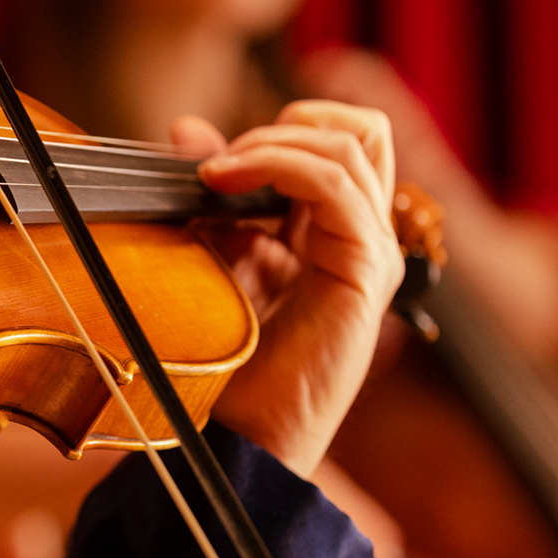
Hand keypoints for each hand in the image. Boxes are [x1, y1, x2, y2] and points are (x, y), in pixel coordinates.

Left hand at [172, 101, 405, 475]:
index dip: (277, 133)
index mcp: (332, 232)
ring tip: (215, 175)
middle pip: (364, 132)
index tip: (209, 163)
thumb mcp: (214, 253)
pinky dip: (278, 167)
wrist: (240, 432)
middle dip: (289, 125)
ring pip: (352, 147)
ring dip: (273, 144)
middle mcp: (363, 237)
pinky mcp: (365, 271)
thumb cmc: (228, 360)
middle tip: (222, 164)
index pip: (336, 142)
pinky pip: (336, 186)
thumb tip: (186, 128)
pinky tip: (224, 184)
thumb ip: (212, 193)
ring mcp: (371, 253)